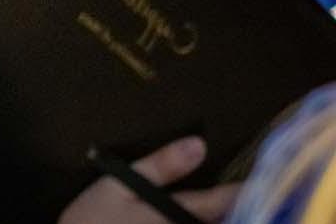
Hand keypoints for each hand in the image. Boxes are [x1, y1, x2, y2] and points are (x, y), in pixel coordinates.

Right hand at [58, 136, 238, 223]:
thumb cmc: (93, 222)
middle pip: (229, 221)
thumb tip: (200, 144)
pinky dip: (206, 223)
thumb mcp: (118, 186)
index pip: (229, 200)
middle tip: (253, 190)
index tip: (266, 173)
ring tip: (236, 205)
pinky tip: (204, 218)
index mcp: (181, 214)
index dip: (250, 188)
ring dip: (227, 217)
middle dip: (242, 208)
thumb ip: (161, 166)